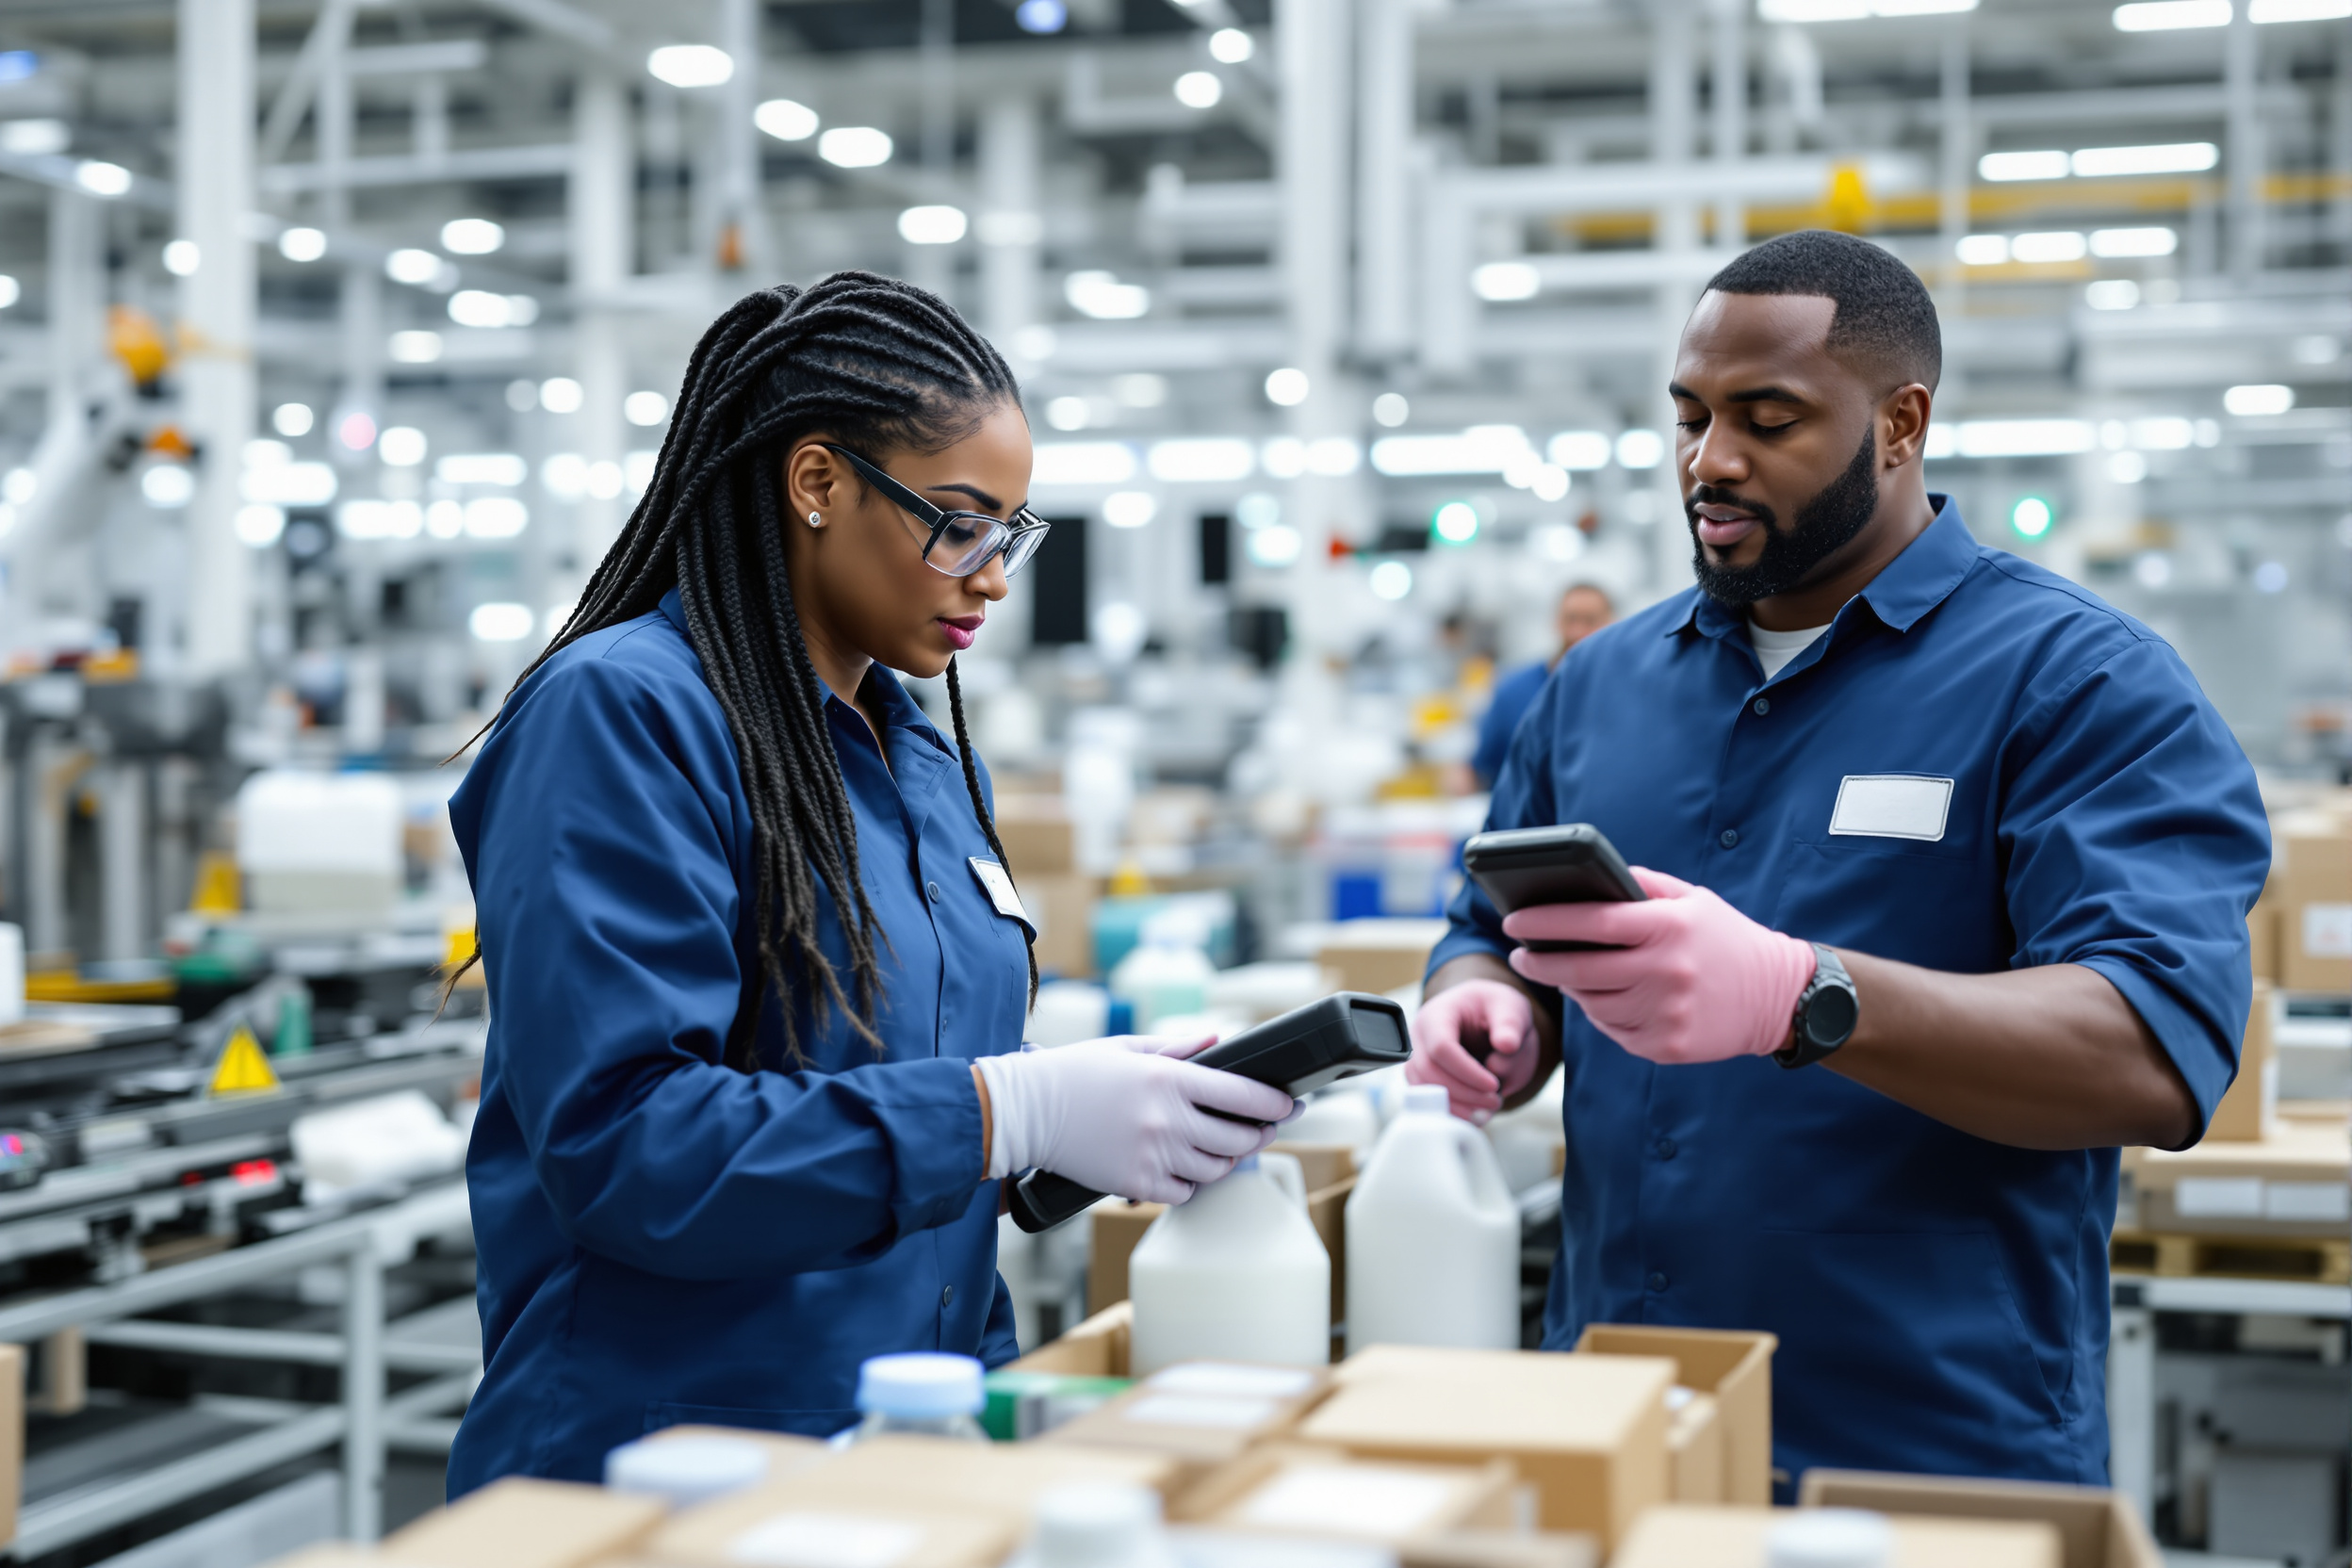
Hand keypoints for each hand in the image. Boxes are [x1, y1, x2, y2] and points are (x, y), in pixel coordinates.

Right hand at [974, 1035, 1293, 1203]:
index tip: (1291, 1105)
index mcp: (1170, 1079)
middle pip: (1239, 1138)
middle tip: (1268, 1129)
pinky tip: (1187, 1167)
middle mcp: (1168, 1120)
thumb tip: (1218, 1040)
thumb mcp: (1128, 1048)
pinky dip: (1192, 1182)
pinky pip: (1185, 1192)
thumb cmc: (1075, 1074)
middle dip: (1261, 1134)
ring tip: (1225, 1147)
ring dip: (1227, 1159)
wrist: (1028, 1113)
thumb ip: (1178, 1049)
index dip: (1276, 1104)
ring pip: (1216, 1168)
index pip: (1243, 1095)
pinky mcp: (1136, 1185)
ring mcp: (1154, 1155)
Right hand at [1408, 979, 1539, 1123]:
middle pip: (1429, 1072)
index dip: (1466, 1071)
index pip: (1440, 1047)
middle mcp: (1420, 1036)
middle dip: (1464, 1093)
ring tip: (1489, 1107)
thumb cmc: (1494, 1009)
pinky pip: (1429, 1100)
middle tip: (1495, 1100)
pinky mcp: (1422, 1078)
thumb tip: (1507, 1045)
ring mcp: (1417, 1058)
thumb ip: (1510, 1024)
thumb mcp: (1510, 1007)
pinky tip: (1478, 1114)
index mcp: (1438, 1013)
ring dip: (1457, 1106)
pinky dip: (1453, 1112)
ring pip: (1424, 1090)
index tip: (1494, 1085)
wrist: (1485, 1016)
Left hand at [1502, 867, 1816, 1065]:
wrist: (1779, 997)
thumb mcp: (1692, 899)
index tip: (1513, 919)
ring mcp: (1666, 1013)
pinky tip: (1596, 998)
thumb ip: (1642, 887)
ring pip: (1592, 1004)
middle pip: (1578, 970)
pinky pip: (1614, 1030)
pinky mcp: (1668, 1046)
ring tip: (1557, 973)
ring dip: (1568, 989)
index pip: (1590, 921)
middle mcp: (1665, 971)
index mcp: (1667, 927)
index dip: (1544, 921)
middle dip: (1538, 961)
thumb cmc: (1727, 940)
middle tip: (1519, 955)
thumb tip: (1589, 879)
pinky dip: (1599, 1014)